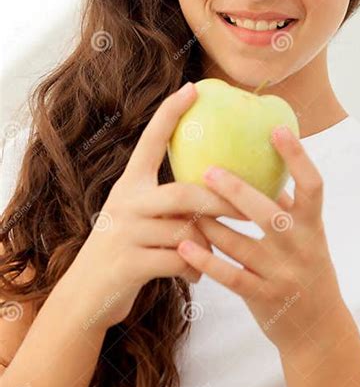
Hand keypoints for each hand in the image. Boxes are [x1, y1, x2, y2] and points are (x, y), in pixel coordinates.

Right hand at [63, 82, 245, 331]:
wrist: (85, 297)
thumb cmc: (126, 250)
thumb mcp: (139, 217)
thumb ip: (168, 203)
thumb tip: (216, 188)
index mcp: (130, 184)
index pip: (151, 140)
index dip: (171, 113)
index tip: (193, 88)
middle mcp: (125, 202)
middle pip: (185, 193)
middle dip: (222, 201)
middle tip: (249, 208)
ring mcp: (124, 233)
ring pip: (186, 232)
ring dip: (207, 246)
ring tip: (214, 255)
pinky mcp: (128, 264)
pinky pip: (179, 262)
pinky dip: (194, 271)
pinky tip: (196, 276)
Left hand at [176, 125, 342, 352]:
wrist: (318, 327)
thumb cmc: (307, 268)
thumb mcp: (308, 235)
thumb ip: (288, 203)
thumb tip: (262, 160)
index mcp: (313, 225)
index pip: (313, 185)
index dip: (298, 156)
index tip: (276, 129)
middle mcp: (301, 247)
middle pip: (269, 214)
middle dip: (238, 191)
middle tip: (208, 170)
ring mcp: (283, 274)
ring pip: (241, 244)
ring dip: (210, 223)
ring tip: (184, 201)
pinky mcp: (264, 297)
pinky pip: (230, 276)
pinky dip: (206, 260)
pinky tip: (184, 246)